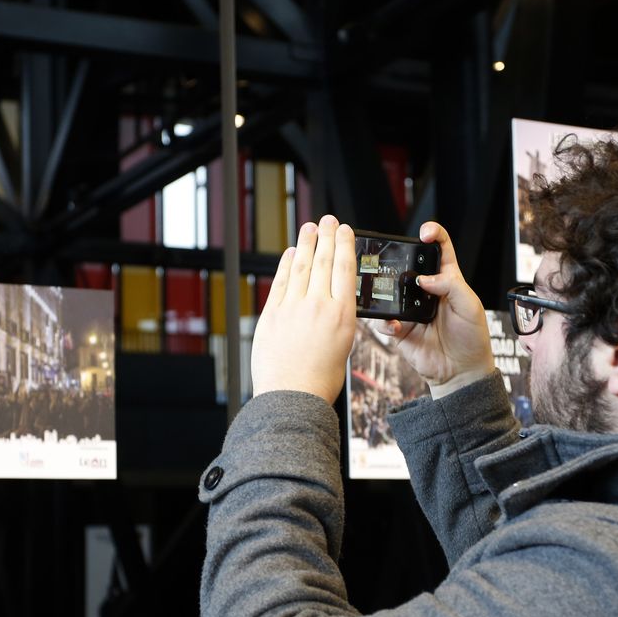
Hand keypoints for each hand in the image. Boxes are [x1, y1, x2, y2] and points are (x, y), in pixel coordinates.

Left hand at [251, 215, 356, 402]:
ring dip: (305, 244)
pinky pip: (280, 282)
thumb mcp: (343, 345)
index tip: (345, 230)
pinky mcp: (272, 314)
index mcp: (342, 315)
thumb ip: (338, 318)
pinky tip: (290, 254)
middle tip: (327, 220)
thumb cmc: (319, 380)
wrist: (292, 397)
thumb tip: (331, 300)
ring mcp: (293, 308)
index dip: (344, 244)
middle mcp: (318, 306)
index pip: (344, 269)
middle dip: (326, 236)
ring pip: (300, 266)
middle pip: (323, 261)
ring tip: (309, 228)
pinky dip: (285, 265)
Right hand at [382, 221, 494, 398]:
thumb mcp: (470, 307)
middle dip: (402, 259)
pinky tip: (397, 325)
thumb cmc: (472, 338)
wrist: (462, 372)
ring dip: (390, 291)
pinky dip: (387, 321)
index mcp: (448, 280)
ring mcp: (411, 309)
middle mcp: (427, 291)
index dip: (433, 235)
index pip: (440, 249)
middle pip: (410, 265)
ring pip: (393, 291)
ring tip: (396, 296)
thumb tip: (424, 278)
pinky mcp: (401, 329)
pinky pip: (386, 320)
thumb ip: (451, 286)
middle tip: (399, 259)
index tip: (425, 233)